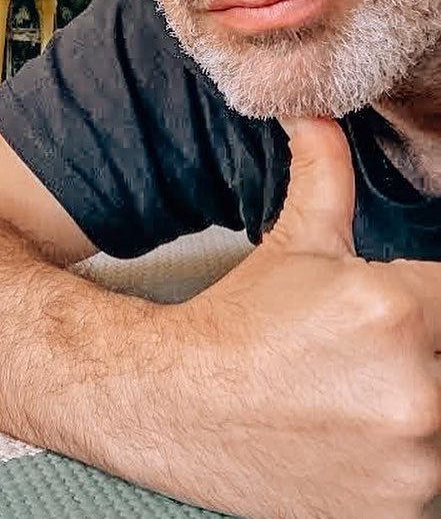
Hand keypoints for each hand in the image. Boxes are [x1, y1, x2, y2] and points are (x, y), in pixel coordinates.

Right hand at [164, 116, 439, 518]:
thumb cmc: (238, 324)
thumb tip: (321, 114)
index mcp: (393, 309)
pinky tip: (354, 440)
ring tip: (361, 399)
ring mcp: (413, 462)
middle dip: (424, 353)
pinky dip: (403, 464)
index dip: (423, 300)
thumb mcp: (292, 243)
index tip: (398, 315)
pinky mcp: (400, 513)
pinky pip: (432, 481)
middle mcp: (417, 390)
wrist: (178, 404)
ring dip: (416, 410)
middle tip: (368, 356)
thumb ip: (326, 174)